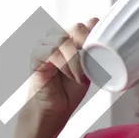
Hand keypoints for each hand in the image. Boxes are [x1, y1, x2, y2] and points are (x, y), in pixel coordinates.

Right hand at [9, 18, 98, 137]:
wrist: (53, 112)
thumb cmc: (68, 92)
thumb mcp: (87, 69)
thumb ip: (92, 51)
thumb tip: (100, 27)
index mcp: (68, 39)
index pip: (84, 25)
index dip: (95, 32)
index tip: (103, 46)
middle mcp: (55, 39)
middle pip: (75, 28)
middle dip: (88, 45)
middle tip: (91, 63)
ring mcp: (44, 46)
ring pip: (64, 39)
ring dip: (76, 59)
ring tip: (79, 77)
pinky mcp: (36, 56)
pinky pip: (52, 51)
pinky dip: (65, 64)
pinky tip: (70, 76)